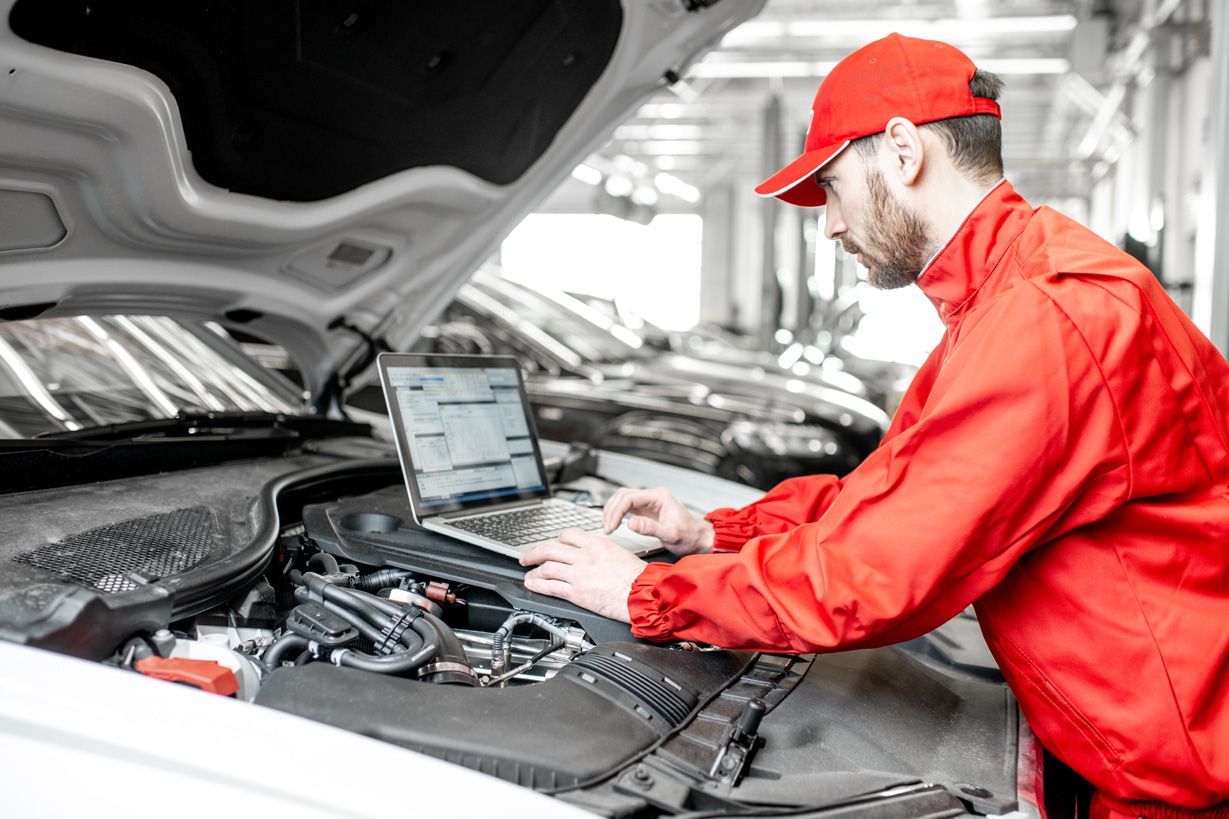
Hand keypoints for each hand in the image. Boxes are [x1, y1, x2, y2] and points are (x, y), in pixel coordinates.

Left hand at [519, 529, 647, 622]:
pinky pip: (551, 586)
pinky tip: (533, 585)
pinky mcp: (577, 593)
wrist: (643, 594)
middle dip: (534, 552)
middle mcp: (585, 556)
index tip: (551, 545)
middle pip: (550, 549)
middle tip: (525, 557)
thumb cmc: (637, 577)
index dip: (556, 540)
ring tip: (529, 574)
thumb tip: (588, 553)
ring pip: (548, 568)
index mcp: (596, 543)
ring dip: (534, 571)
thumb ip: (599, 551)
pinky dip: (538, 585)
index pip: (567, 535)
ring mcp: (579, 574)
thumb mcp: (618, 552)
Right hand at [602, 487, 714, 555]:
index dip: (617, 511)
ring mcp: (649, 503)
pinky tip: (614, 523)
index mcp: (659, 497)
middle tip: (607, 527)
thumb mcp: (670, 534)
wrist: (698, 539)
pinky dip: (618, 514)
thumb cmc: (689, 535)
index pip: (630, 498)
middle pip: (623, 496)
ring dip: (612, 511)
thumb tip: (631, 523)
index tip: (611, 526)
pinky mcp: (647, 511)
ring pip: (623, 500)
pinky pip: (627, 507)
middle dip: (611, 510)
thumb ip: (650, 528)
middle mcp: (653, 497)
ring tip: (608, 526)